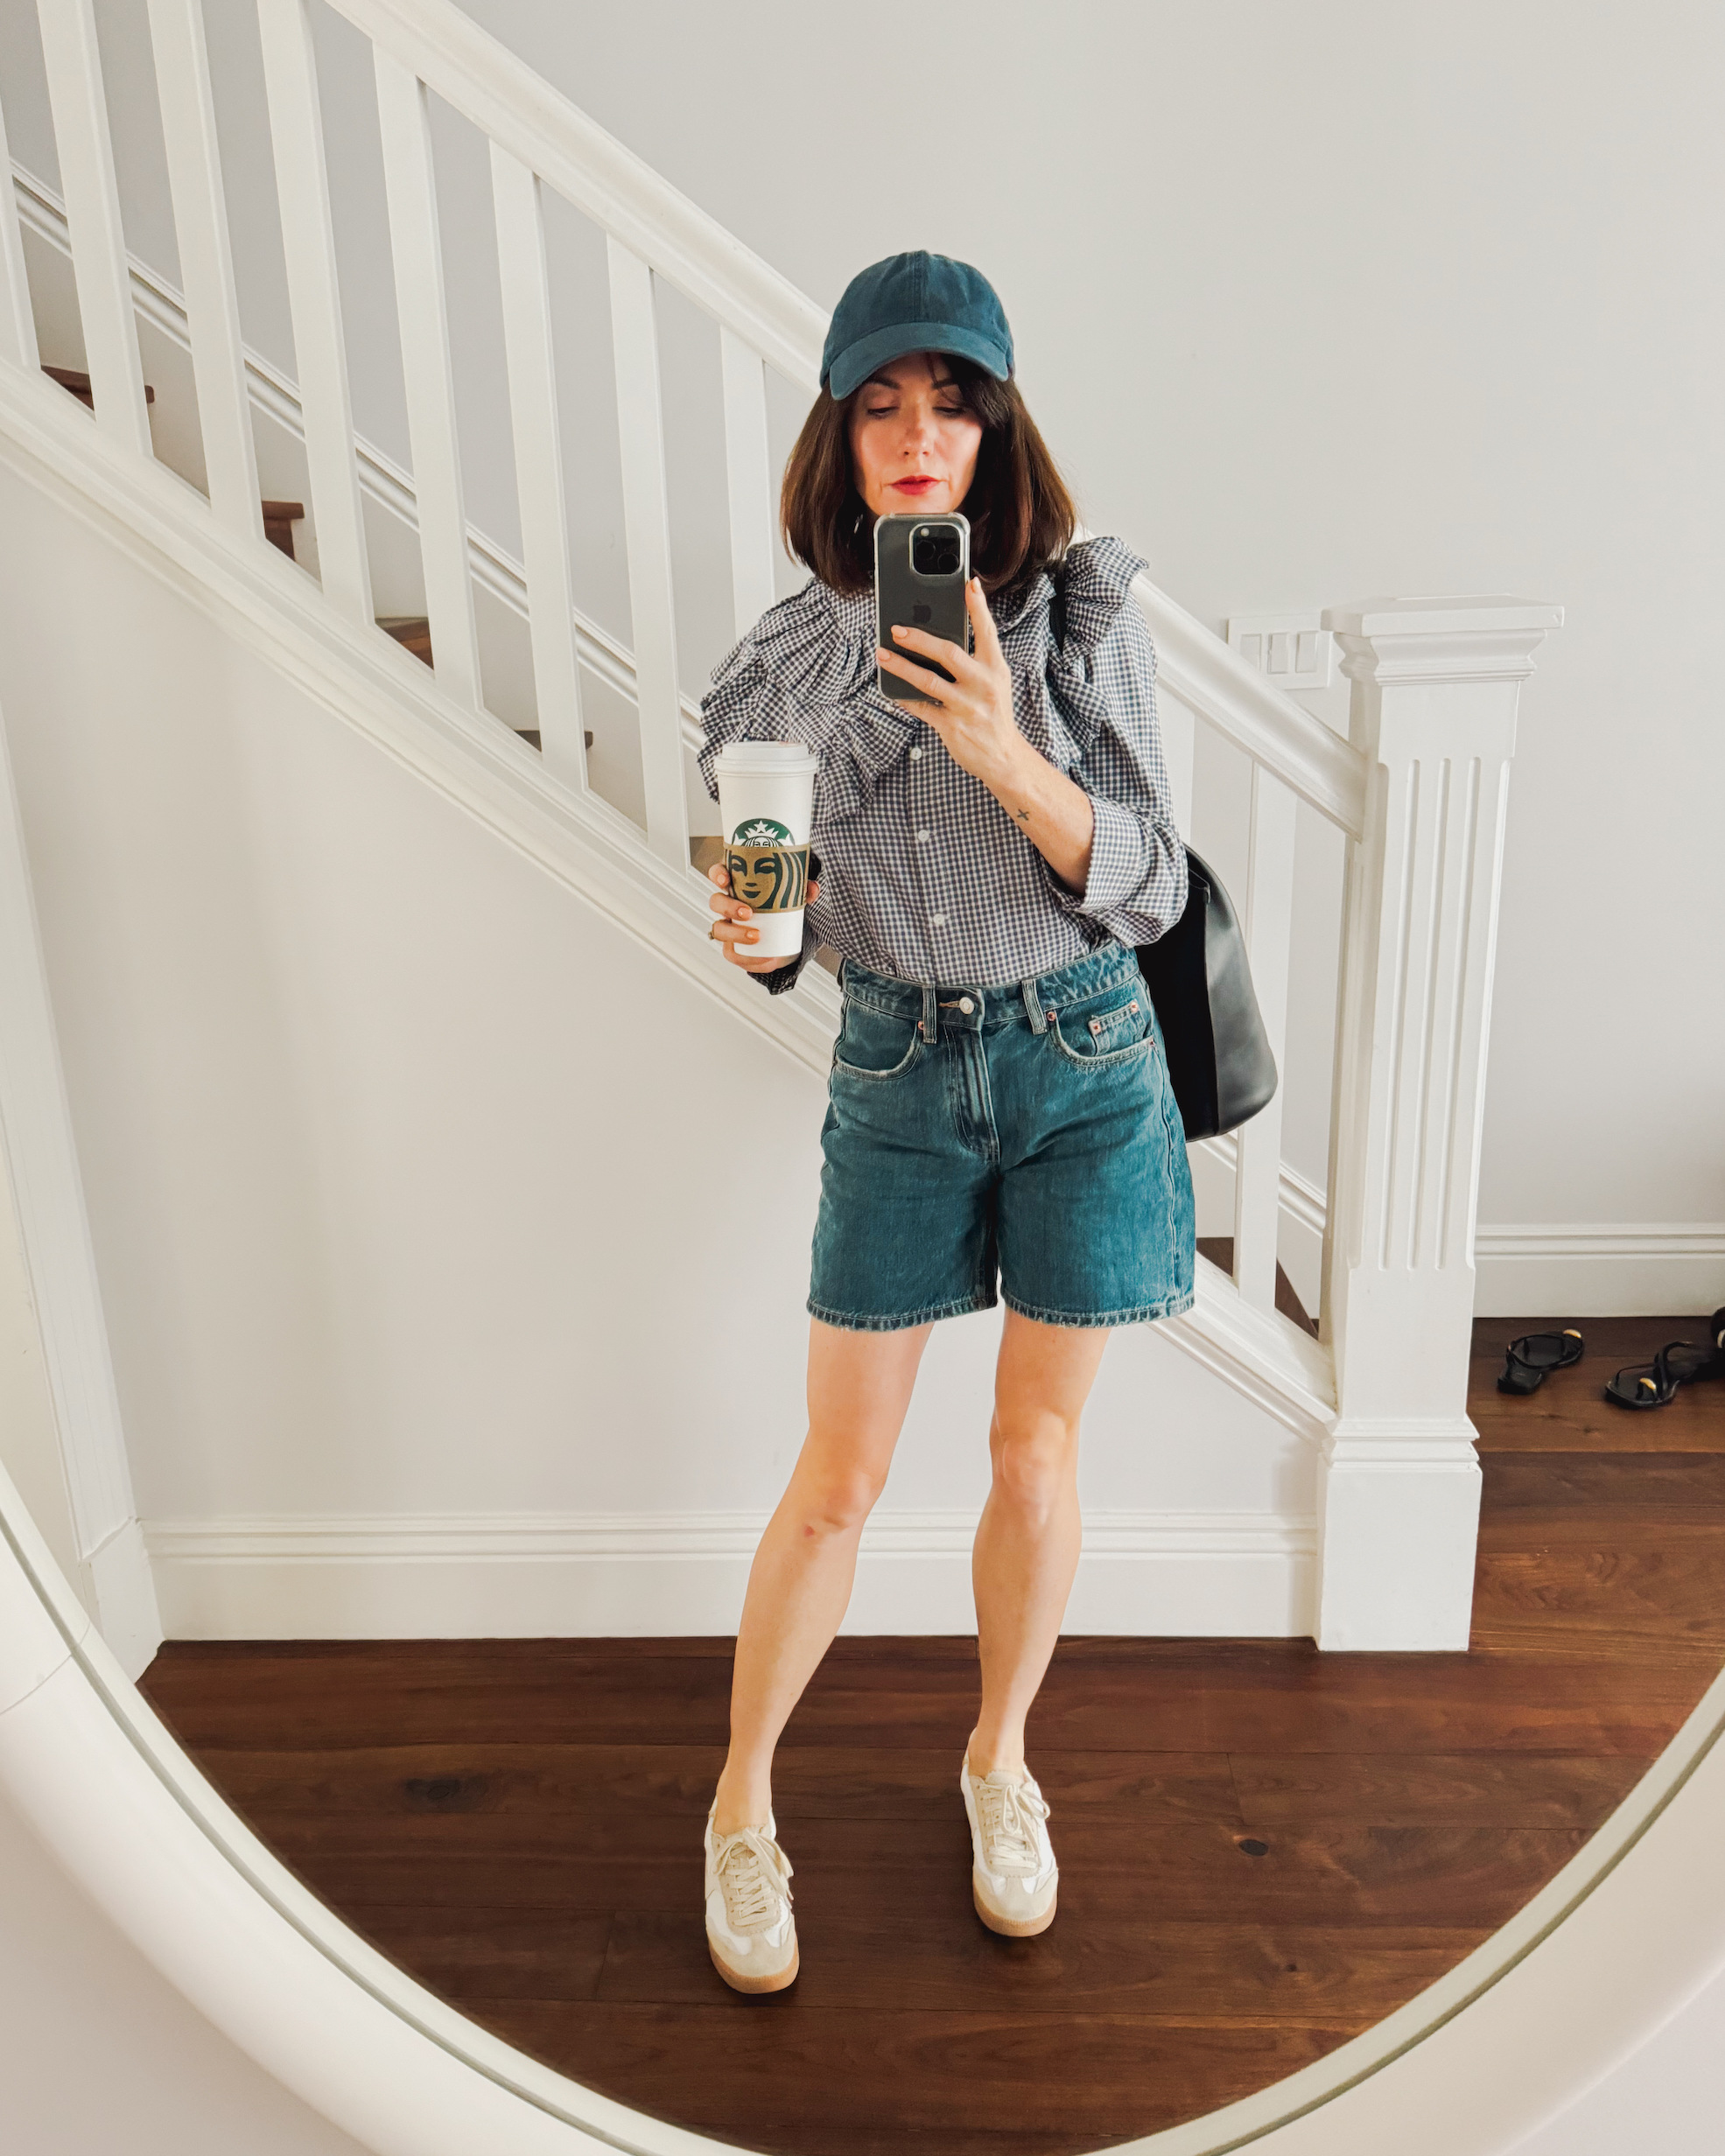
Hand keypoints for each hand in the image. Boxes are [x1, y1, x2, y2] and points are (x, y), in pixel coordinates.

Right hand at [707, 859, 819, 971]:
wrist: (785, 931)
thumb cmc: (781, 904)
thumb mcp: (793, 893)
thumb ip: (803, 889)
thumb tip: (813, 889)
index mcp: (736, 884)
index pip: (718, 874)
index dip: (718, 875)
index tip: (726, 880)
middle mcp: (727, 904)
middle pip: (716, 902)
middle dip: (728, 907)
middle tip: (748, 913)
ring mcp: (727, 925)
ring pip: (719, 929)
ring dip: (735, 934)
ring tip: (757, 937)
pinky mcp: (733, 946)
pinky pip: (733, 954)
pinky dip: (749, 959)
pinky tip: (766, 959)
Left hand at [875, 575, 1027, 791]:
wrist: (1003, 757)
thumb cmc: (994, 713)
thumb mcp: (994, 682)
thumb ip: (975, 660)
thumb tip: (940, 639)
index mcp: (995, 669)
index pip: (987, 631)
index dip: (978, 606)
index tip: (969, 583)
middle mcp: (983, 684)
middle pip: (949, 653)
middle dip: (919, 638)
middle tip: (896, 628)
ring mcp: (966, 706)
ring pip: (928, 681)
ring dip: (901, 666)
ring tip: (882, 655)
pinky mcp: (951, 726)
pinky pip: (921, 708)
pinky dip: (904, 698)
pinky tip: (890, 689)